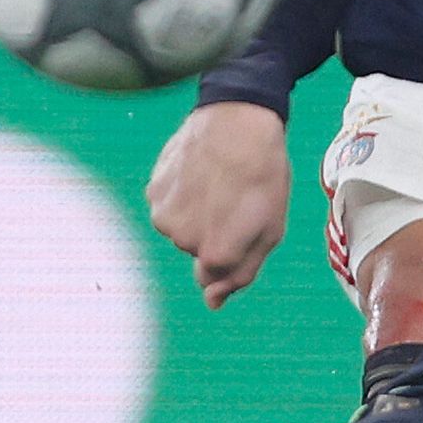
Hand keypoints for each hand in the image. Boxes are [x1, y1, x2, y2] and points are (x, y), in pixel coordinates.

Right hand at [146, 100, 291, 307]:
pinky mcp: (153, 190)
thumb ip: (240, 273)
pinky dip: (181, 195)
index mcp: (216, 254)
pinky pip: (167, 206)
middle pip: (196, 252)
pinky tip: (199, 172)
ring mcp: (164, 214)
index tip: (241, 224)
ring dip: (195, 213)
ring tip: (218, 183)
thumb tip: (212, 303)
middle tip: (235, 199)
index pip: (213, 278)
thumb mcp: (269, 230)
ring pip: (179, 229)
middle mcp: (183, 240)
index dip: (231, 250)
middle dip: (214, 233)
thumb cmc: (263, 175)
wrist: (238, 119)